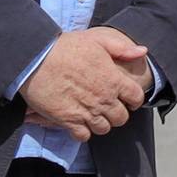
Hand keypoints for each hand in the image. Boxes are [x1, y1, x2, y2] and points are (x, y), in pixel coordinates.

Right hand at [22, 30, 148, 140]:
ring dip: (100, 123)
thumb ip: (121, 48)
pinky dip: (82, 131)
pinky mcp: (68, 120)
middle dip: (116, 113)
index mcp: (114, 80)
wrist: (34, 58)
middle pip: (121, 118)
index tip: (126, 99)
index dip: (133, 99)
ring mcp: (87, 112)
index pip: (136, 98)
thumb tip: (143, 51)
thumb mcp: (97, 40)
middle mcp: (104, 99)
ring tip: (92, 114)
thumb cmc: (65, 47)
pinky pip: (83, 136)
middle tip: (107, 107)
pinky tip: (77, 122)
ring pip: (104, 129)